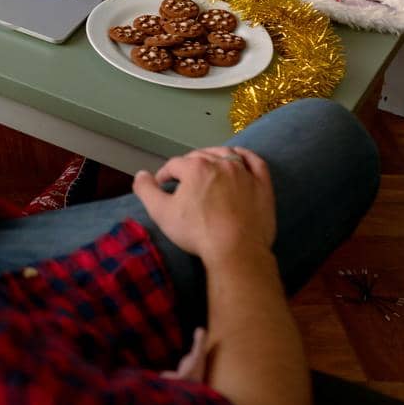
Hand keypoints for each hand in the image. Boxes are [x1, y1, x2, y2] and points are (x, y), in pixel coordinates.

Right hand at [132, 145, 276, 264]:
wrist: (237, 250)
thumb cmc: (197, 232)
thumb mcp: (161, 213)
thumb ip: (146, 190)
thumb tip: (141, 174)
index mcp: (195, 167)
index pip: (174, 164)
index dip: (165, 174)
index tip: (162, 186)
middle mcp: (220, 162)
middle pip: (199, 156)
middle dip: (188, 165)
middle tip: (183, 181)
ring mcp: (244, 172)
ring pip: (226, 154)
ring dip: (213, 157)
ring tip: (207, 169)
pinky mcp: (262, 184)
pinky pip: (254, 161)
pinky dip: (245, 156)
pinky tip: (239, 158)